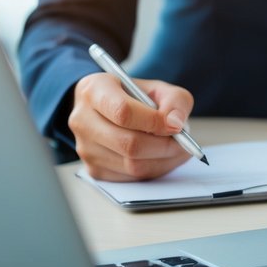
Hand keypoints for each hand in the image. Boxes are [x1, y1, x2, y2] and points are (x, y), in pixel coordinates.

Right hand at [68, 72, 195, 180]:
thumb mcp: (158, 88)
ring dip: (164, 161)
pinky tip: (161, 157)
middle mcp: (82, 119)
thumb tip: (176, 124)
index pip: (123, 112)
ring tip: (177, 149)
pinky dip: (154, 170)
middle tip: (184, 144)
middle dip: (164, 146)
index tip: (175, 126)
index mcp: (94, 90)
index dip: (154, 122)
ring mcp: (84, 148)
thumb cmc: (134, 97)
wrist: (109, 110)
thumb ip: (174, 100)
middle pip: (128, 144)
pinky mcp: (93, 169)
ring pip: (132, 166)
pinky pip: (130, 178)